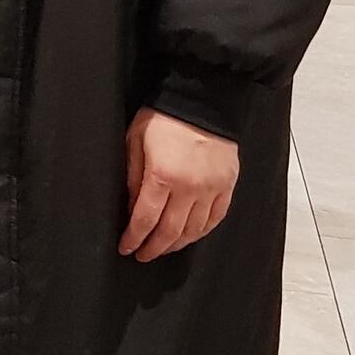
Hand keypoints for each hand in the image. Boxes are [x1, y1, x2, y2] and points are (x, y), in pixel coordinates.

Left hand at [120, 108, 238, 262]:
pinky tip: (190, 236)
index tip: (126, 247)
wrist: (202, 99)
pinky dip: (201, 232)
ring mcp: (212, 188)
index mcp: (163, 176)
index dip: (134, 238)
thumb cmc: (163, 117)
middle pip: (170, 231)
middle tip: (143, 255)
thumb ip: (133, 177)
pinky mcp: (228, 185)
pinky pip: (216, 218)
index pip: (146, 220)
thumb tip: (131, 208)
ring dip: (176, 244)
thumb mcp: (135, 142)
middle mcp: (190, 188)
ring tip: (163, 248)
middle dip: (153, 248)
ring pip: (194, 230)